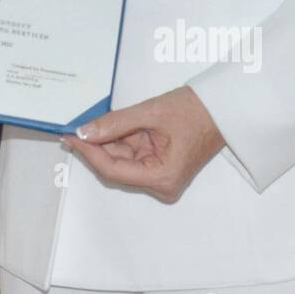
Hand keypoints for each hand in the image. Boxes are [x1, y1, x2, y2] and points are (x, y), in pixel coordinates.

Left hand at [63, 86, 224, 202]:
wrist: (223, 108)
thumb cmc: (195, 110)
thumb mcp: (150, 112)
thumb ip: (115, 123)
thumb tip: (85, 132)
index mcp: (162, 178)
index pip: (113, 170)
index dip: (88, 152)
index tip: (71, 136)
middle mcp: (162, 184)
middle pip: (116, 168)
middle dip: (95, 146)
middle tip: (74, 127)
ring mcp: (161, 177)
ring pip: (122, 161)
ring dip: (107, 142)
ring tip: (92, 122)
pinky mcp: (161, 167)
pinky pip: (133, 156)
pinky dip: (120, 141)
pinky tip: (108, 127)